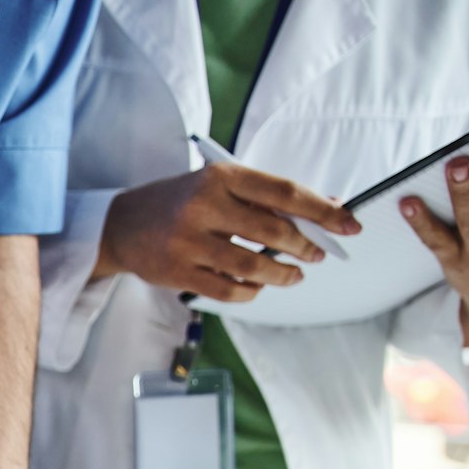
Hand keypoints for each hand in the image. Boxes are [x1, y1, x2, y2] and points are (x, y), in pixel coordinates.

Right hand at [95, 162, 360, 301]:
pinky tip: (258, 287)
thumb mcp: (218, 185)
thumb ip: (264, 196)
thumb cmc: (179, 202)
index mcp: (219, 176)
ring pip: (253, 265)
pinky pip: (229, 290)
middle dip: (305, 246)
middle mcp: (203, 207)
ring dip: (282, 274)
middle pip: (273, 231)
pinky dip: (251, 292)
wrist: (120, 225)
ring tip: (292, 275)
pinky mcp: (178, 273)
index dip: (322, 211)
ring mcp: (188, 242)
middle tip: (317, 254)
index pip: (284, 193)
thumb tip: (324, 209)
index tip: (348, 225)